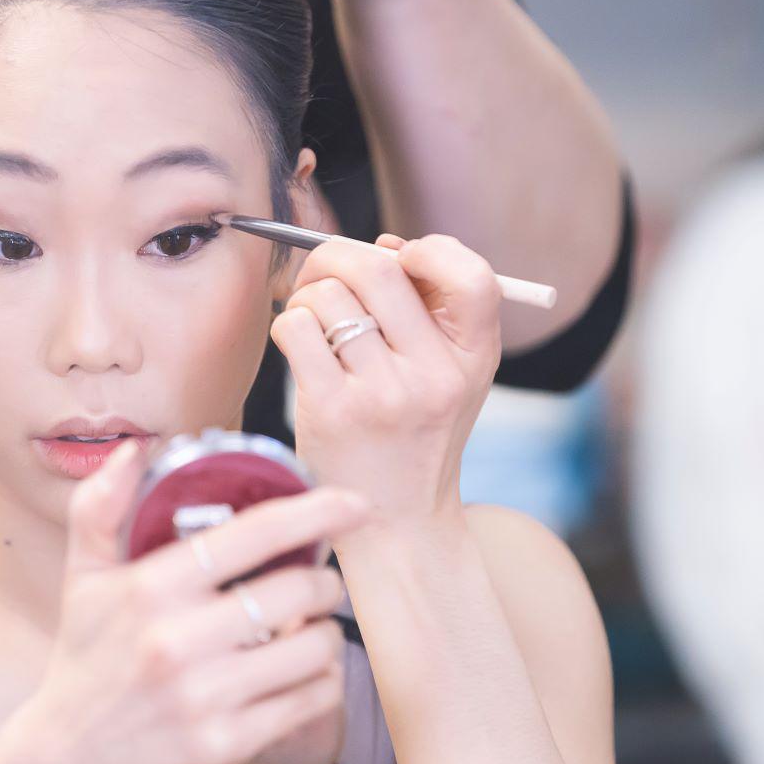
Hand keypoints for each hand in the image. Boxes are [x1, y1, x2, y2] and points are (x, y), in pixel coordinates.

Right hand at [17, 442, 368, 763]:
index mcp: (151, 587)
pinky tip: (304, 675)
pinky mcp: (226, 745)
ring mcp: (204, 697)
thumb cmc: (86, 657)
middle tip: (318, 583)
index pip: (254, 534)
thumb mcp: (81, 578)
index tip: (353, 504)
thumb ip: (99, 508)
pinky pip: (310, 702)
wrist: (69, 759)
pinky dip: (321, 683)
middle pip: (298, 592)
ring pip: (315, 650)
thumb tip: (132, 450)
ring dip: (327, 636)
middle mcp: (177, 640)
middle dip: (323, 583)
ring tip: (310, 631)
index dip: (315, 512)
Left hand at [271, 234, 502, 542]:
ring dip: (310, 296)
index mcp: (474, 357)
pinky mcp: (333, 410)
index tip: (401, 257)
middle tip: (328, 273)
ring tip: (315, 321)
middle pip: (379, 269)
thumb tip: (382, 245)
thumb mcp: (454, 374)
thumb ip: (432, 309)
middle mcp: (434, 375)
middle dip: (340, 256)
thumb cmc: (417, 429)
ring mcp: (383, 394)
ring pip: (329, 296)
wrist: (399, 519)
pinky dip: (289, 324)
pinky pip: (296, 328)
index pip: (473, 278)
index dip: (430, 250)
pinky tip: (300, 345)